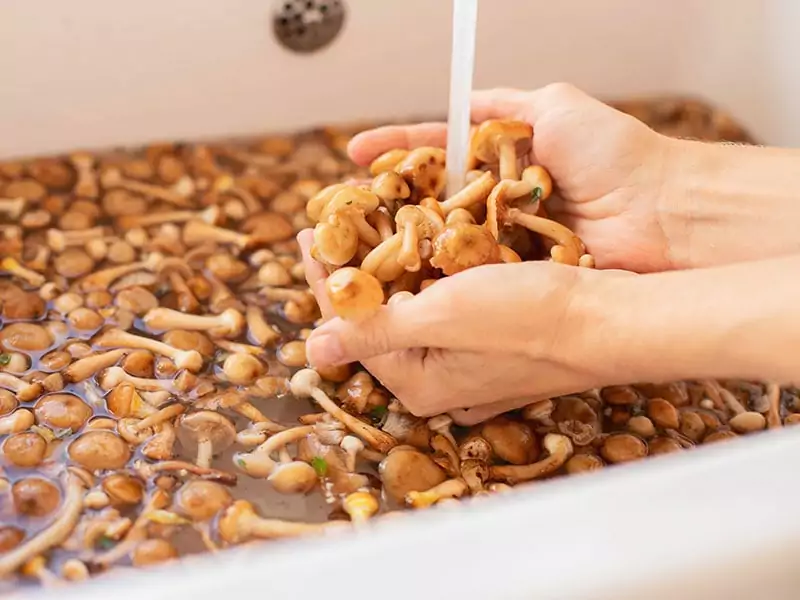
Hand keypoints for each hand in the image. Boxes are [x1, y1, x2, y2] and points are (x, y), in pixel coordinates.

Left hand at [299, 231, 634, 423]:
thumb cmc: (526, 319)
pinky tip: (417, 236)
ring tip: (366, 220)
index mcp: (416, 382)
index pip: (349, 327)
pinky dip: (425, 266)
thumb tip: (313, 351)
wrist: (608, 318)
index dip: (324, 278)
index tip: (308, 233)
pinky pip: (442, 298)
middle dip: (353, 268)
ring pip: (409, 303)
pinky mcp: (489, 335)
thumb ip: (373, 332)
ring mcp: (465, 357)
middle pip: (377, 315)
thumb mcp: (441, 320)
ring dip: (386, 262)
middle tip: (333, 222)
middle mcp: (437, 376)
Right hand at [348, 83, 676, 272]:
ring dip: (405, 243)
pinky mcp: (516, 277)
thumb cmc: (614, 154)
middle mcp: (498, 202)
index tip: (352, 154)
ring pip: (444, 241)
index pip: (435, 151)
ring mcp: (504, 241)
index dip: (395, 152)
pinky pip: (471, 274)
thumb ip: (504, 104)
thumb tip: (463, 95)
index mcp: (503, 161)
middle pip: (431, 200)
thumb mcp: (554, 104)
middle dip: (388, 202)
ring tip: (358, 244)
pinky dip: (441, 276)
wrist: (661, 212)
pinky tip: (405, 276)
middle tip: (344, 207)